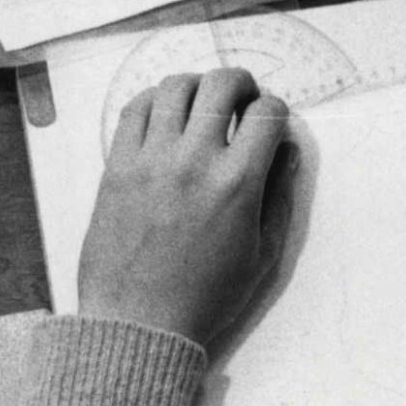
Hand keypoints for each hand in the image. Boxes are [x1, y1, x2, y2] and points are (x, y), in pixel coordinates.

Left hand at [76, 69, 293, 347]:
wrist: (140, 322)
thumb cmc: (205, 296)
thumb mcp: (263, 255)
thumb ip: (279, 196)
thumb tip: (287, 151)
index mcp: (236, 184)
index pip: (266, 113)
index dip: (276, 110)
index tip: (271, 121)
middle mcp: (194, 160)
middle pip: (221, 85)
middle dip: (241, 84)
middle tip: (243, 99)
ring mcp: (151, 159)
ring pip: (176, 86)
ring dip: (198, 85)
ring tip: (203, 104)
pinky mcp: (118, 165)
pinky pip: (135, 108)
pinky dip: (156, 99)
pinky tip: (166, 114)